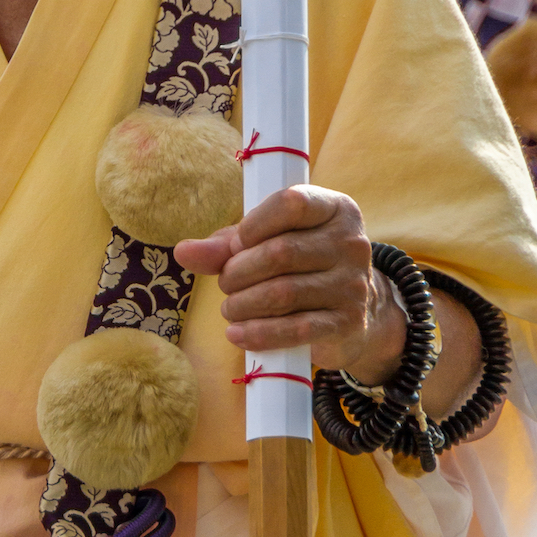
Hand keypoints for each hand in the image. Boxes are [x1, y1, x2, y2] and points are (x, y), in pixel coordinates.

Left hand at [175, 185, 404, 380]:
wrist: (352, 316)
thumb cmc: (301, 269)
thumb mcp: (267, 245)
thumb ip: (226, 245)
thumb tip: (183, 252)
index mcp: (335, 209)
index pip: (291, 203)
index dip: (252, 226)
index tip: (237, 245)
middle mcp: (352, 243)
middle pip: (280, 253)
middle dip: (239, 272)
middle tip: (227, 284)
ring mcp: (353, 285)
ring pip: (283, 293)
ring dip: (243, 304)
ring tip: (231, 309)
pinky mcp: (348, 323)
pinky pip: (296, 329)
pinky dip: (258, 333)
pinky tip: (238, 334)